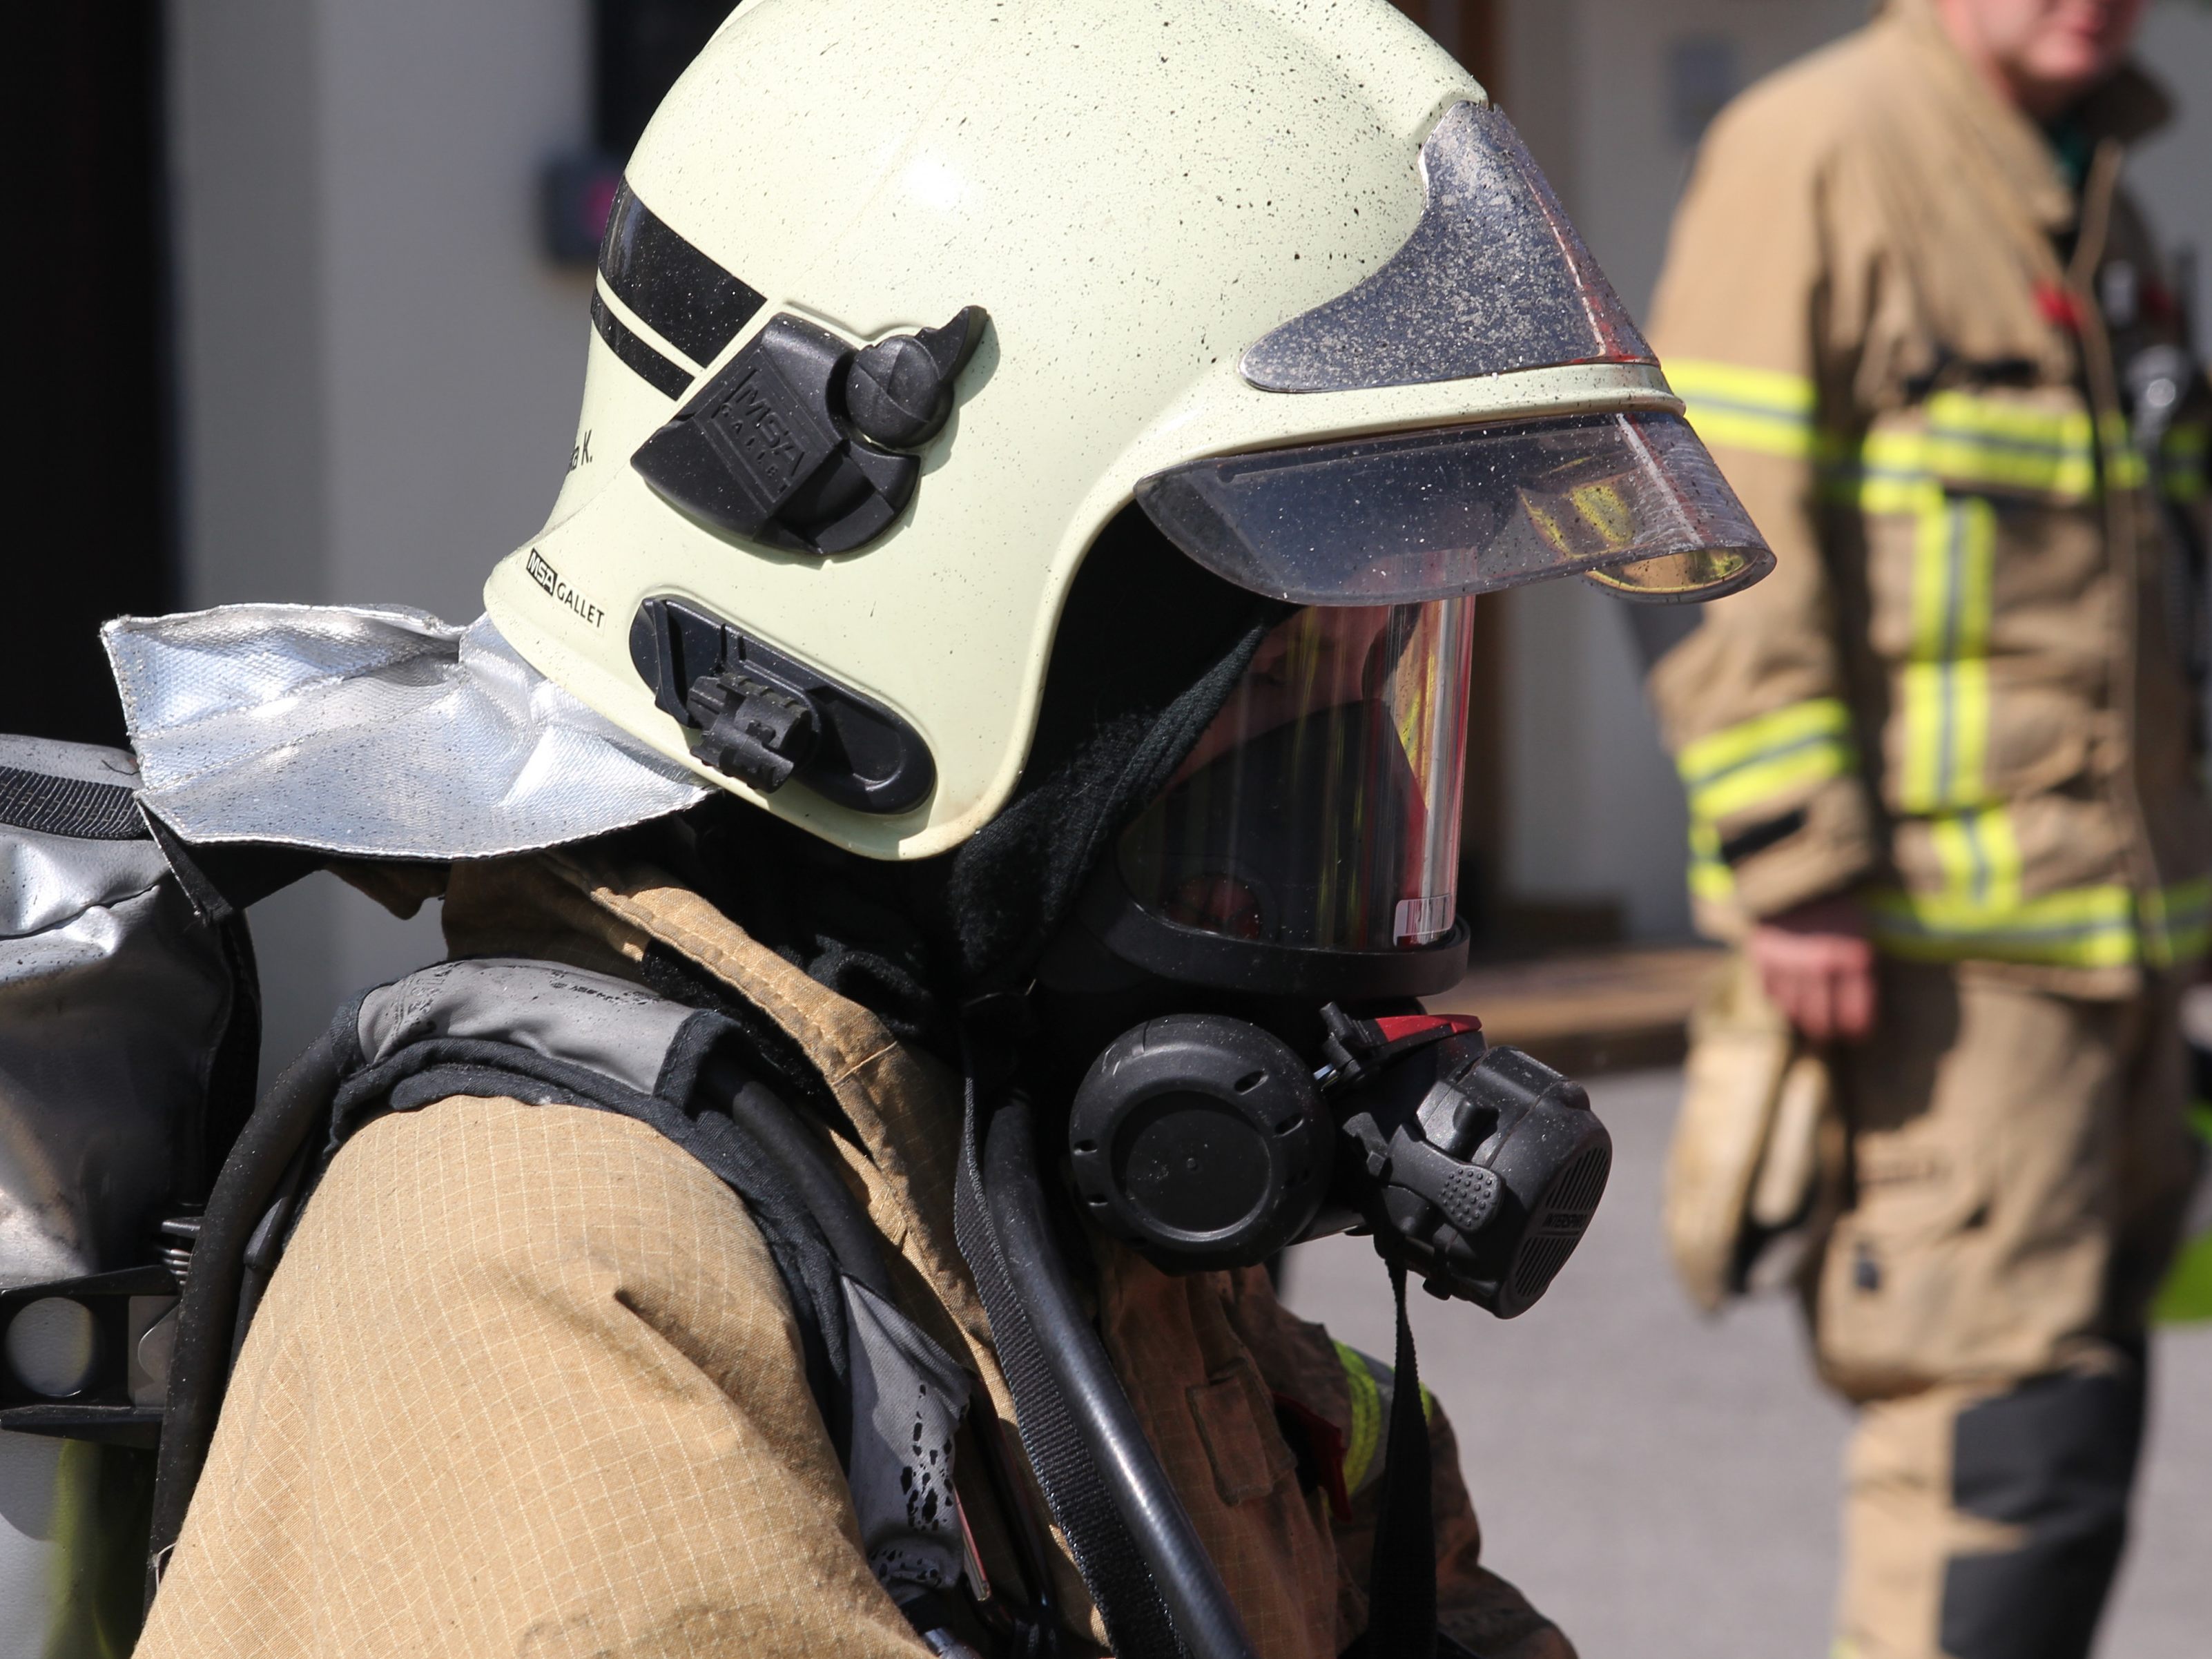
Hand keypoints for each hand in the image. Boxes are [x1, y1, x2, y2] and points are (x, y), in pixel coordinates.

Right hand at [1746, 894, 1875, 1043]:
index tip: (1859, 1034)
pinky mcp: (1761, 959)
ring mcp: (1788, 964)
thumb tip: (1861, 1006)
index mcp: (1852, 956)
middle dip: (1831, 1031)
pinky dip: (1781, 999)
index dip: (1859, 1029)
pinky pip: (1771, 995)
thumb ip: (1862, 967)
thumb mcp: (1860, 929)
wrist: (1793, 869)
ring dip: (1804, 1020)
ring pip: (1795, 1013)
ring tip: (1811, 1021)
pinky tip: (1790, 996)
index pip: (1857, 1013)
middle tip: (1834, 1032)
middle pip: (1823, 1020)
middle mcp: (1819, 964)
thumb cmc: (1836, 902)